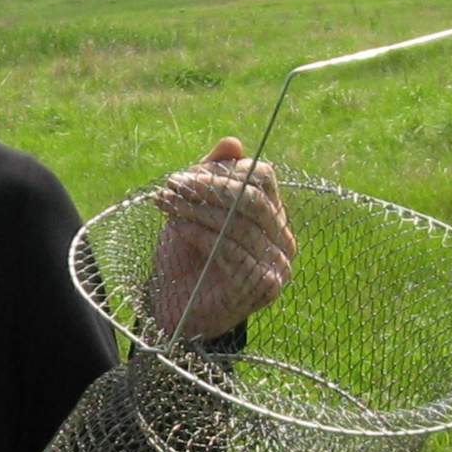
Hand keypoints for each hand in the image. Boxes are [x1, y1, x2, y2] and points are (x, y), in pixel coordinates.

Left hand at [146, 138, 293, 338]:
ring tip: (166, 204)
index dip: (222, 173)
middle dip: (207, 188)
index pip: (262, 177)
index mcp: (275, 217)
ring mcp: (279, 266)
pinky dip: (200, 234)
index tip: (183, 177)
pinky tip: (177, 228)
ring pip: (239, 223)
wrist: (178, 310)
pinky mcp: (264, 287)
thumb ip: (213, 175)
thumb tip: (232, 142)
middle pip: (252, 198)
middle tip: (172, 185)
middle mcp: (285, 240)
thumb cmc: (187, 256)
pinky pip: (232, 250)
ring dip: (197, 210)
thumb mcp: (196, 208)